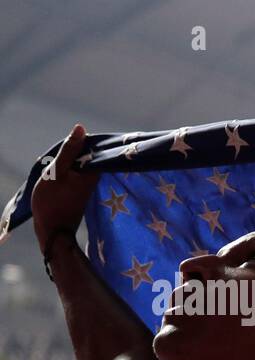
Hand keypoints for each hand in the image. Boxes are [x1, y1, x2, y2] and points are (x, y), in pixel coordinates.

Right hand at [30, 124, 98, 251]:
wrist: (53, 230)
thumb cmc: (53, 200)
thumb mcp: (57, 171)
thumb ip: (70, 150)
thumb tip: (81, 128)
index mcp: (94, 171)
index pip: (94, 146)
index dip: (81, 140)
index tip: (69, 142)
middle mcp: (96, 178)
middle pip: (87, 155)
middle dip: (74, 150)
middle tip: (59, 156)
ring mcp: (89, 185)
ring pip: (81, 164)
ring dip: (70, 161)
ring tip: (57, 166)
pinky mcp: (81, 191)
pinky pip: (77, 173)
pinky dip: (69, 170)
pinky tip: (59, 173)